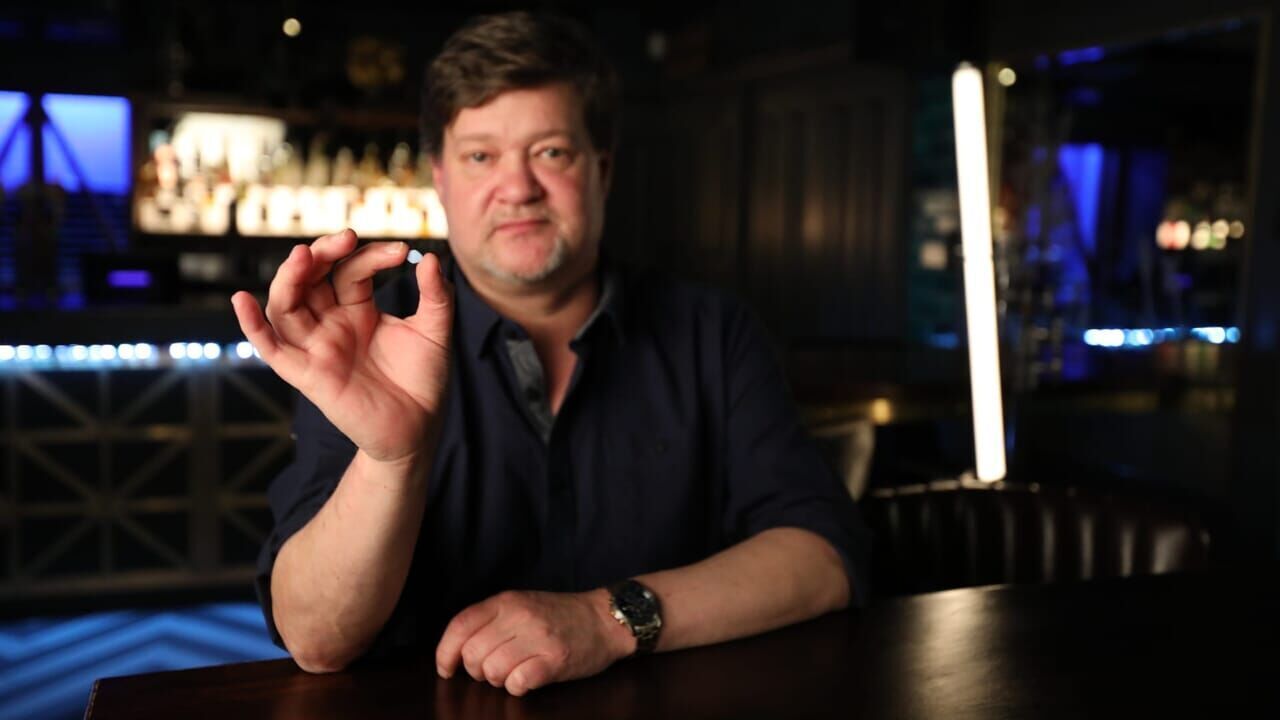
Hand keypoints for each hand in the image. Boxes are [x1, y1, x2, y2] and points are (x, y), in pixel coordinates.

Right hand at [230, 229, 452, 464]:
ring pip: (286, 306)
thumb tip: (429, 257)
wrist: (419, 429)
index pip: (350, 271)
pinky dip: (252, 326)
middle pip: (309, 280)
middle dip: (321, 254)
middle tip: (345, 238)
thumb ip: (436, 295)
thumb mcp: (435, 331)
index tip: (402, 251)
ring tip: (301, 255)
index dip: (370, 256)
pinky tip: (241, 300)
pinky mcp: (308, 375)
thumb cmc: (423, 379)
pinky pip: (271, 349)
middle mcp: (331, 324)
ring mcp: (317, 348)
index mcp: (357, 309)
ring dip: (289, 279)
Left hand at [436, 589, 635, 695]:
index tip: (446, 669)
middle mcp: (520, 616)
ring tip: (514, 673)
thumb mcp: (521, 604)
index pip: (460, 625)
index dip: (445, 652)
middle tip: (492, 671)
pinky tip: (527, 680)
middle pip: (474, 654)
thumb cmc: (558, 615)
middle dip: (476, 671)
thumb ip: (490, 620)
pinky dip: (517, 687)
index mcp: (506, 601)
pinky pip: (518, 683)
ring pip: (493, 671)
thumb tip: (456, 651)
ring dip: (498, 680)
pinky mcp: (555, 660)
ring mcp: (539, 638)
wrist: (604, 619)